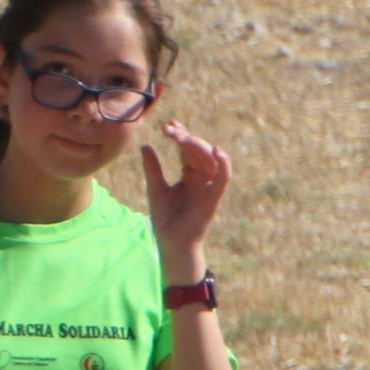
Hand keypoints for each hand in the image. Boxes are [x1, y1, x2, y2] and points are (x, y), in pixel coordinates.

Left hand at [139, 118, 232, 276]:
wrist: (171, 244)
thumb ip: (152, 169)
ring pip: (209, 159)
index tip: (168, 125)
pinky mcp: (214, 197)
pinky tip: (217, 151)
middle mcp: (201, 177)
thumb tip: (145, 146)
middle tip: (170, 130)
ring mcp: (208, 186)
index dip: (180, 135)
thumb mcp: (156, 189)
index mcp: (188, 174)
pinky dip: (224, 164)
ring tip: (182, 137)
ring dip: (198, 146)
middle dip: (185, 138)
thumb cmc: (165, 220)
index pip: (186, 149)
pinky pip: (223, 178)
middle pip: (198, 151)